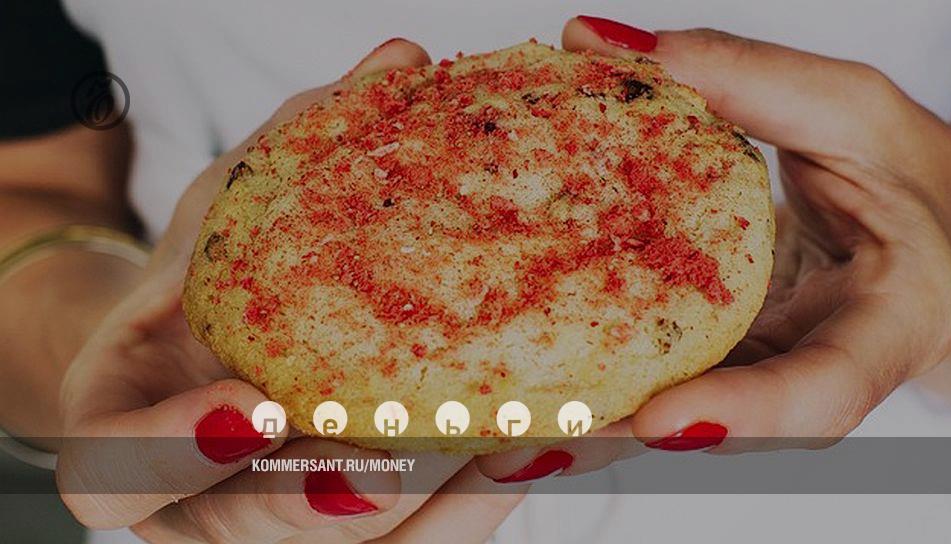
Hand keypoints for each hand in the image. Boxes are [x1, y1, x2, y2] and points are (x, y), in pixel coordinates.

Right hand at [56, 38, 526, 542]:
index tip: (251, 400)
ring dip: (441, 505)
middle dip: (337, 491)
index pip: (118, 473)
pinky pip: (423, 534)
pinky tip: (549, 443)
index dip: (175, 452)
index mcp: (125, 439)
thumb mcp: (228, 212)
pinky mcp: (359, 531)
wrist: (207, 352)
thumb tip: (399, 61)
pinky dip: (482, 496)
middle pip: (260, 529)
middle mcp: (201, 507)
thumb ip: (295, 146)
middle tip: (415, 439)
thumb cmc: (205, 287)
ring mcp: (281, 531)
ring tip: (522, 440)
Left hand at [478, 17, 950, 481]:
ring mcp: (764, 374)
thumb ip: (745, 79)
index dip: (745, 413)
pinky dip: (597, 374)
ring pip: (680, 414)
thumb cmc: (909, 180)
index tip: (661, 421)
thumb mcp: (851, 113)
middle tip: (532, 437)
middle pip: (720, 428)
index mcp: (886, 323)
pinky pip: (664, 371)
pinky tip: (528, 368)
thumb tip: (601, 45)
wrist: (931, 236)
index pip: (824, 389)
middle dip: (625, 437)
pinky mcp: (727, 359)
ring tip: (506, 422)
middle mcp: (816, 369)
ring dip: (593, 423)